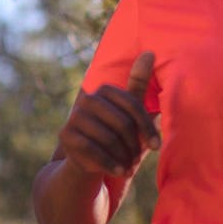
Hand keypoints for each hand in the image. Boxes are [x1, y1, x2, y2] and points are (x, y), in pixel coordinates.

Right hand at [59, 51, 158, 177]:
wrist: (86, 160)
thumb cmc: (116, 135)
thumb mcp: (129, 112)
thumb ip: (138, 84)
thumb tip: (150, 52)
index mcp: (104, 90)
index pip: (133, 105)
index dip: (147, 127)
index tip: (156, 146)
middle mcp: (87, 100)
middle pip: (122, 123)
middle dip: (134, 145)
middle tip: (137, 160)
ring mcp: (74, 117)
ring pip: (109, 139)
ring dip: (123, 157)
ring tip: (128, 167)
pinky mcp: (66, 135)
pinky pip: (94, 150)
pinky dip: (110, 163)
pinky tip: (119, 171)